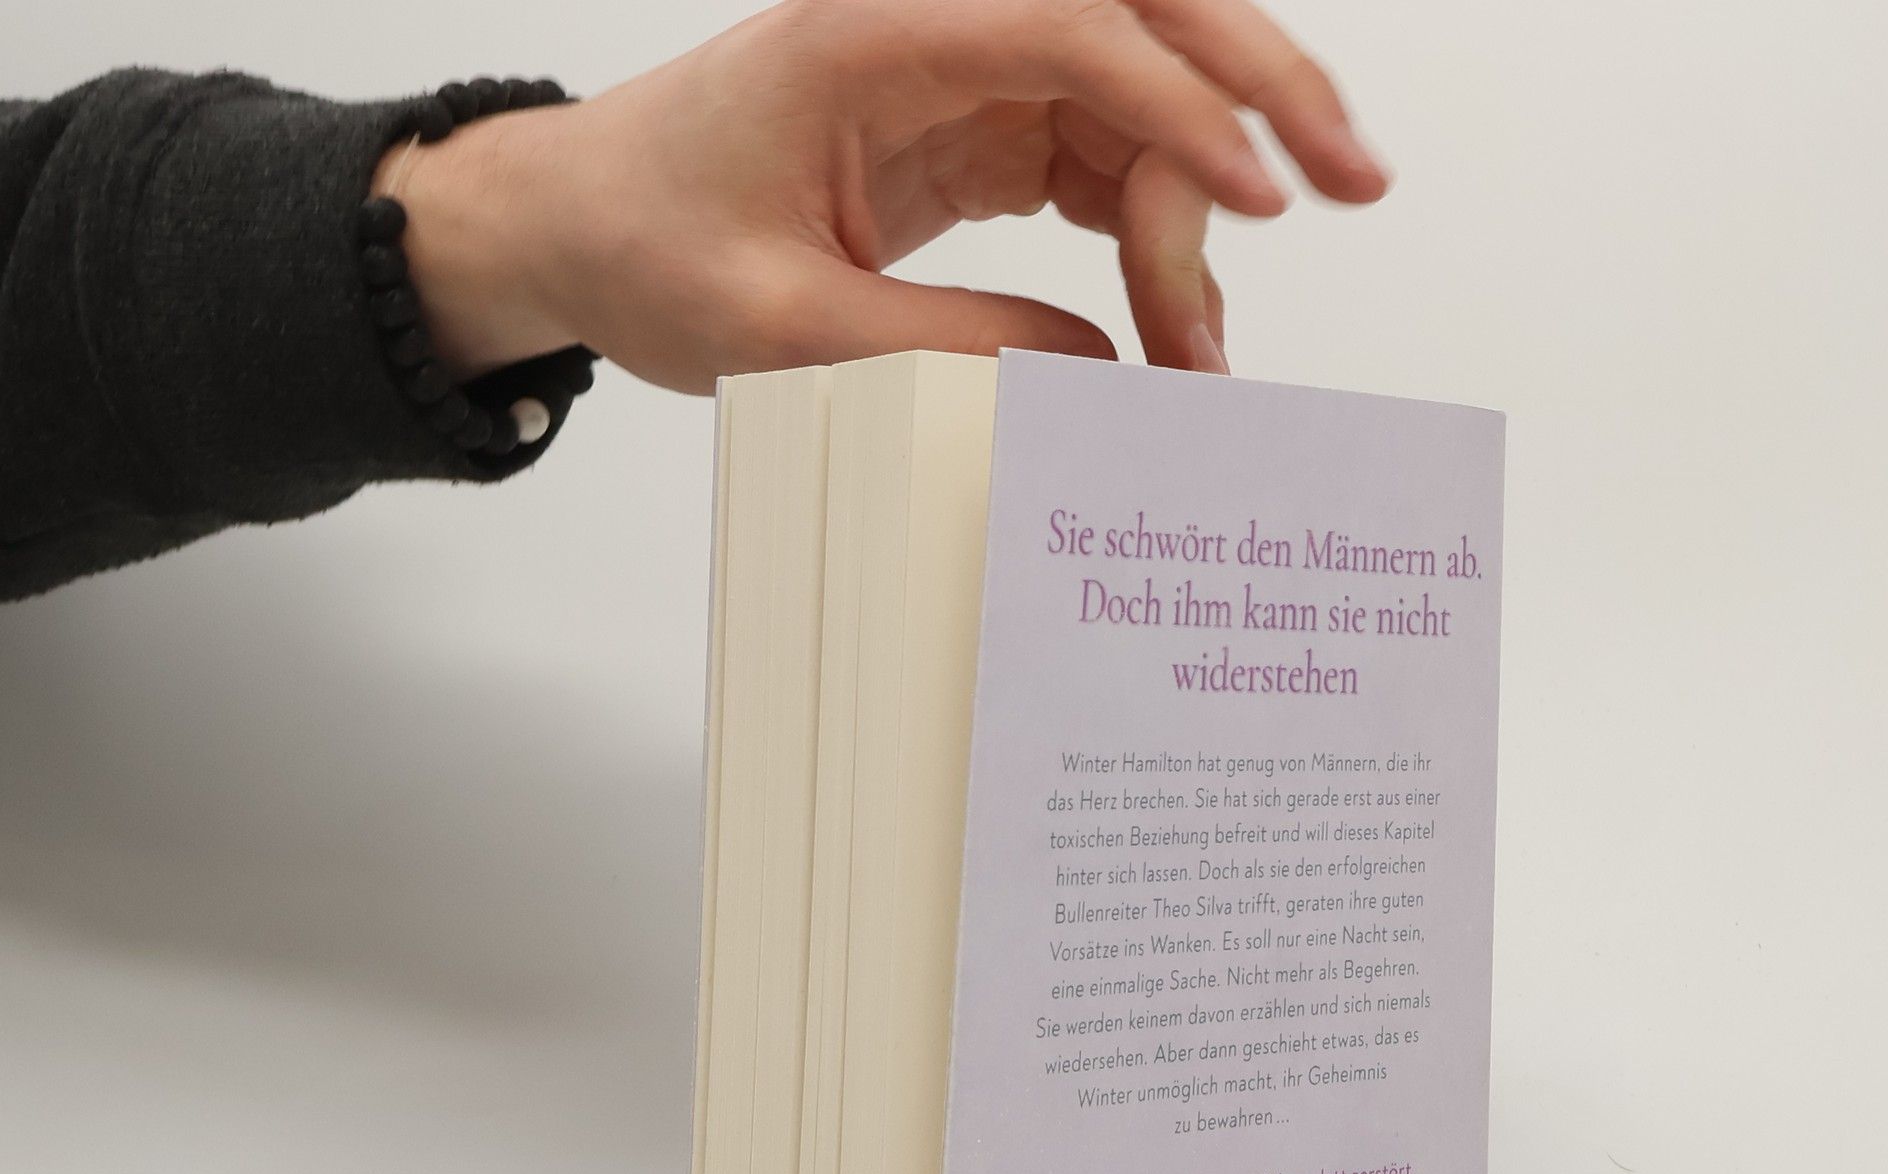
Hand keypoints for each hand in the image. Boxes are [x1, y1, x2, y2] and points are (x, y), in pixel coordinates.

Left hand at [389, 0, 1388, 390]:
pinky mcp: (975, 123)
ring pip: (1140, 91)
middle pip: (1144, 12)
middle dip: (1260, 89)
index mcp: (878, 30)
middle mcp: (939, 24)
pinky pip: (1100, 152)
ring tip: (1208, 344)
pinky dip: (1150, 228)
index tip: (1259, 203)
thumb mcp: (786, 331)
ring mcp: (966, 68)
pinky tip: (1168, 311)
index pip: (1072, 30)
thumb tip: (1096, 371)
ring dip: (1201, 196)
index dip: (1181, 108)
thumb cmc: (653, 249)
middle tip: (1353, 181)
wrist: (587, 225)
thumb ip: (948, 346)